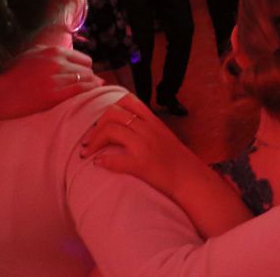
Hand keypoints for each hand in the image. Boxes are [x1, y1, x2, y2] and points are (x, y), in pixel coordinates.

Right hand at [0, 47, 102, 118]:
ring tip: (90, 90)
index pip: (84, 60)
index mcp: (53, 52)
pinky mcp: (53, 95)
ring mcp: (55, 79)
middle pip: (87, 71)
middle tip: (87, 85)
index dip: (86, 69)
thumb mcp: (32, 54)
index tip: (85, 75)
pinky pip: (80, 90)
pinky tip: (91, 94)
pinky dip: (89, 91)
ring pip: (86, 80)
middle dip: (89, 78)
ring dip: (90, 86)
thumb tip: (73, 56)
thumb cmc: (14, 75)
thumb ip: (52, 52)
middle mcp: (57, 63)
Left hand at [80, 94, 195, 196]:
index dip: (110, 110)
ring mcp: (145, 146)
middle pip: (114, 113)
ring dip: (94, 141)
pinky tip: (99, 164)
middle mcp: (149, 130)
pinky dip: (103, 160)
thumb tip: (123, 128)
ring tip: (88, 152)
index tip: (103, 125)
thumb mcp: (163, 136)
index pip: (128, 101)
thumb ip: (146, 128)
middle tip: (89, 141)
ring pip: (111, 130)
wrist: (191, 179)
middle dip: (96, 126)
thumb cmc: (176, 160)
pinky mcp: (142, 165)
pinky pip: (115, 158)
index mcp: (154, 122)